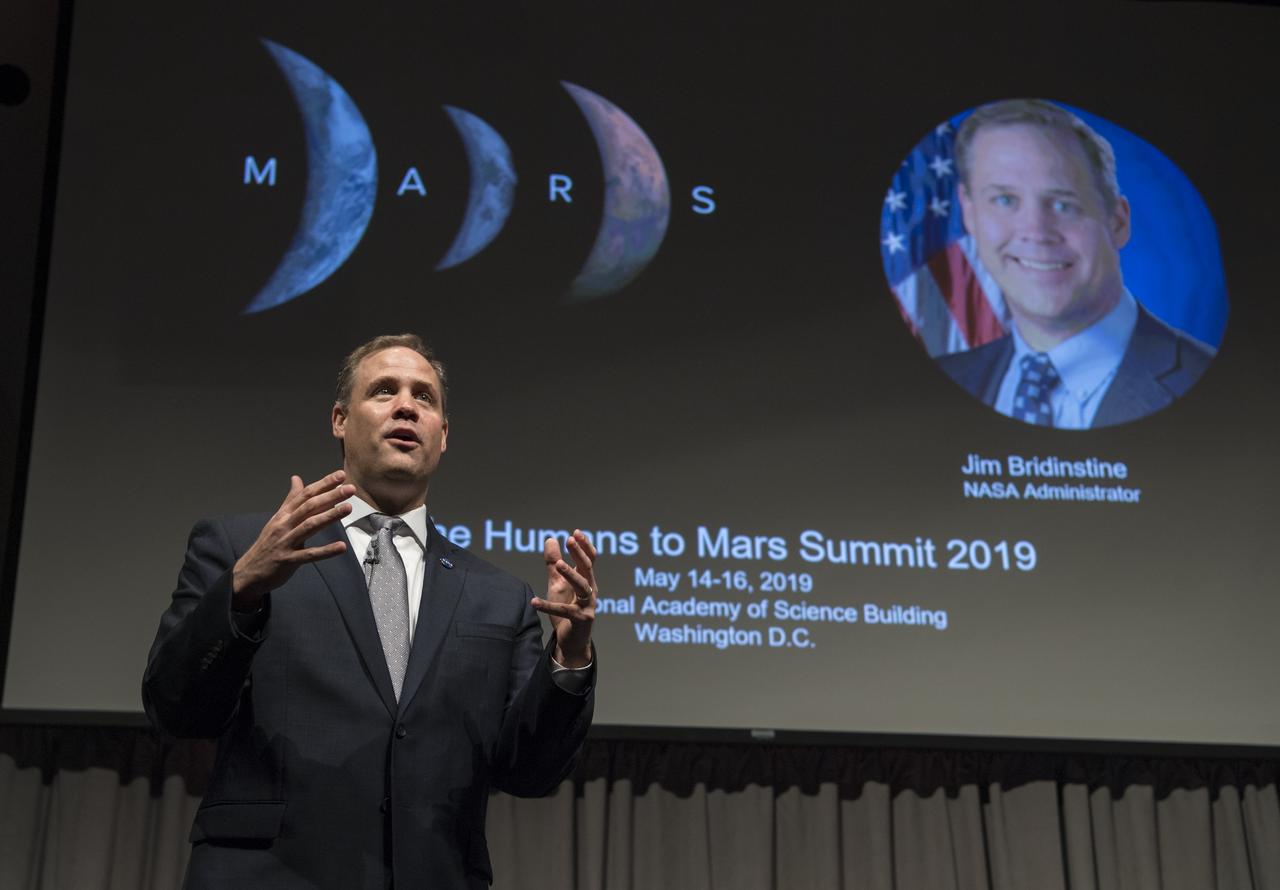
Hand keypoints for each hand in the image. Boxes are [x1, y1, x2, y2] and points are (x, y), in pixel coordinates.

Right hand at [232, 471, 354, 608]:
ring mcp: (286, 542)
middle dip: (330, 496)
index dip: (324, 484)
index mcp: (284, 514)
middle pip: (309, 506)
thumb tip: (296, 478)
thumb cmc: (267, 544)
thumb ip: (290, 499)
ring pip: (309, 526)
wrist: (249, 571)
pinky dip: (326, 551)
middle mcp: (284, 525)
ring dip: (330, 516)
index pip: (305, 494)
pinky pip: (309, 555)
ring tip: (348, 508)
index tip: (341, 475)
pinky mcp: (288, 560)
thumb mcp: (277, 519)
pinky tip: (341, 547)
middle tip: (350, 488)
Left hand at [531, 530, 597, 669]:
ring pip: (582, 587)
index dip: (584, 546)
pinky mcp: (581, 620)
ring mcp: (588, 606)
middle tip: (570, 541)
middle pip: (588, 569)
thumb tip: (550, 539)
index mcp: (587, 581)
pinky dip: (548, 606)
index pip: (590, 560)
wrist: (572, 642)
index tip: (576, 533)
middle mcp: (591, 591)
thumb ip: (553, 563)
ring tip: (558, 565)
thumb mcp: (557, 584)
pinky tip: (534, 601)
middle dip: (579, 554)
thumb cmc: (566, 611)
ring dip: (571, 575)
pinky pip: (564, 611)